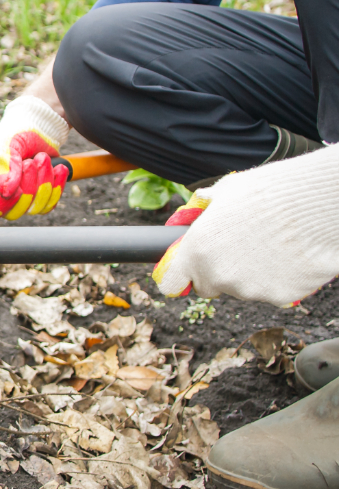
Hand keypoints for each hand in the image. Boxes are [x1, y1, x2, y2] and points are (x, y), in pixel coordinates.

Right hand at [0, 96, 70, 221]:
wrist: (37, 124)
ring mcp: (20, 198)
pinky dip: (57, 185)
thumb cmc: (12, 133)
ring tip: (42, 158)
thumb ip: (4, 169)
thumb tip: (6, 193)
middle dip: (28, 187)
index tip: (14, 189)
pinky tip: (58, 167)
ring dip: (43, 182)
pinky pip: (50, 202)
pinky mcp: (39, 195)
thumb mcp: (3, 147)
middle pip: (14, 212)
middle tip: (30, 162)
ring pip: (34, 208)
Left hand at [153, 145, 338, 306]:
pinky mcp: (279, 297)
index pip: (172, 283)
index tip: (188, 272)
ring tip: (271, 245)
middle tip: (240, 249)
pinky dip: (279, 279)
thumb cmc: (269, 191)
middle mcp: (217, 276)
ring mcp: (249, 290)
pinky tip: (290, 255)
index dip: (181, 276)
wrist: (317, 202)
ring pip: (243, 289)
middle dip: (219, 273)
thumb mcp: (226, 191)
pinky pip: (273, 291)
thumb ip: (205, 207)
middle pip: (210, 287)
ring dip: (251, 274)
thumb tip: (198, 206)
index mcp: (196, 251)